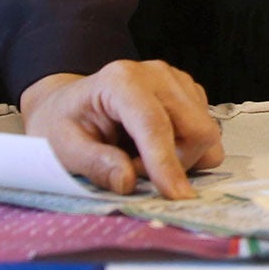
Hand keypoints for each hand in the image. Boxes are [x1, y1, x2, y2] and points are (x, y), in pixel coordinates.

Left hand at [20, 61, 224, 199]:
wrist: (66, 102)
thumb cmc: (62, 121)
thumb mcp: (63, 147)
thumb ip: (94, 164)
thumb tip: (126, 182)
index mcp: (121, 81)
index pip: (154, 124)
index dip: (166, 163)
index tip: (175, 195)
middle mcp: (156, 74)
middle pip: (195, 127)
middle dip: (177, 162)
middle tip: (137, 172)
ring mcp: (176, 80)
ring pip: (205, 131)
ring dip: (181, 157)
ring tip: (142, 158)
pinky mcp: (189, 92)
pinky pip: (205, 130)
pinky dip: (187, 149)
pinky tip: (157, 147)